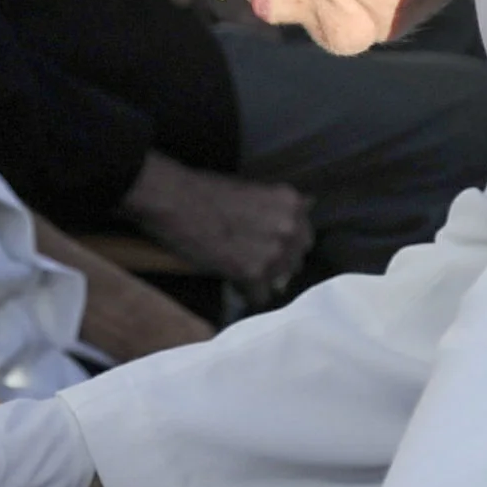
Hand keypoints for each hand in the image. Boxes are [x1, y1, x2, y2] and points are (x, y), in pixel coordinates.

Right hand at [121, 152, 310, 294]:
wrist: (175, 200)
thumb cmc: (208, 191)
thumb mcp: (255, 190)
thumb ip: (282, 207)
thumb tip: (311, 205)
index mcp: (292, 204)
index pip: (304, 238)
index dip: (285, 245)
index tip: (267, 246)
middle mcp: (289, 228)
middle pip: (294, 262)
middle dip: (276, 263)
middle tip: (250, 258)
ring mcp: (273, 253)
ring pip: (278, 281)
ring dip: (260, 278)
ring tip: (236, 267)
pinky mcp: (252, 273)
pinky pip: (258, 296)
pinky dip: (245, 291)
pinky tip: (231, 280)